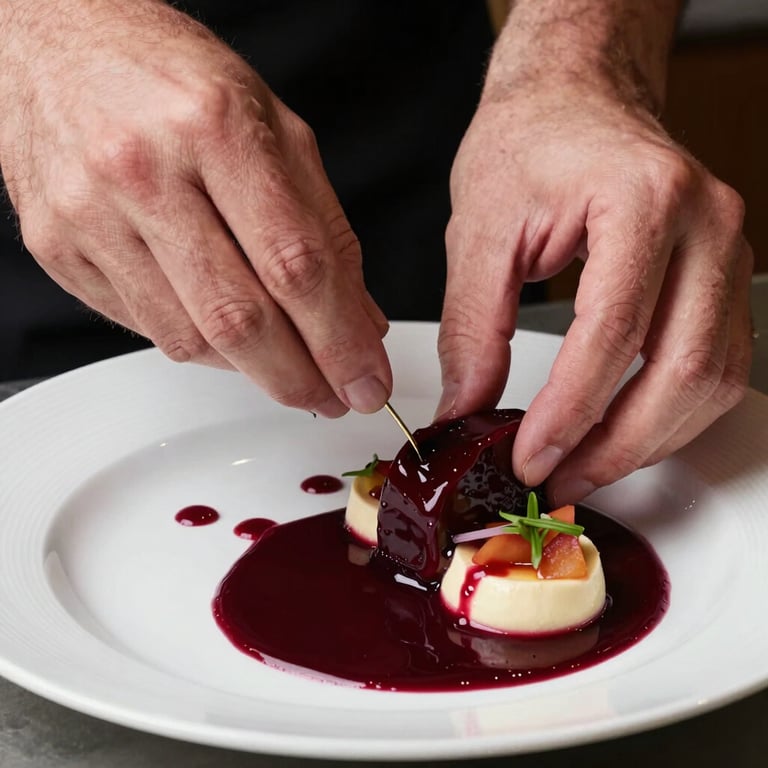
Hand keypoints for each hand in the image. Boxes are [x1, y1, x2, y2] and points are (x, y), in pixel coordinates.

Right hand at [0, 0, 390, 416]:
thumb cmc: (175, 77)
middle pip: (239, 319)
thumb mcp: (276, 129)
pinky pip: (145, 329)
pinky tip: (227, 337)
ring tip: (287, 365)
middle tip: (334, 398)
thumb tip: (359, 319)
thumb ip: (324, 228)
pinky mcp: (58, 247)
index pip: (295, 265)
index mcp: (215, 129)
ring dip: (252, 369)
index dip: (341, 340)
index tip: (367, 379)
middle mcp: (143, 171)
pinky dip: (201, 347)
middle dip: (300, 378)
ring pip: (190, 338)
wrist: (60, 42)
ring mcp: (90, 214)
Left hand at [438, 78, 752, 503]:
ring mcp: (724, 249)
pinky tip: (623, 433)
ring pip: (711, 380)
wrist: (573, 98)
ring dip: (649, 441)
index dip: (570, 413)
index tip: (530, 457)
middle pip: (682, 369)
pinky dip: (671, 414)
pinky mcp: (720, 273)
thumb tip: (466, 411)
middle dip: (617, 445)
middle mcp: (704, 224)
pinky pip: (715, 365)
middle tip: (558, 479)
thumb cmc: (528, 142)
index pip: (613, 333)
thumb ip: (474, 329)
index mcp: (642, 200)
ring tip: (584, 468)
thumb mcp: (480, 232)